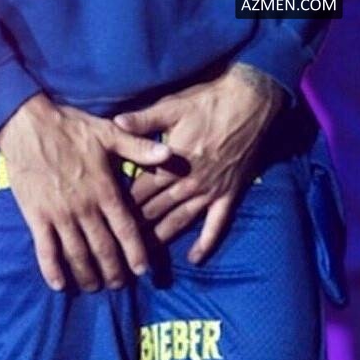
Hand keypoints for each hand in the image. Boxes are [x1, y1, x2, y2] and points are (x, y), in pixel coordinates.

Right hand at [0, 93, 169, 291]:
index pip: (126, 230)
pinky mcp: (36, 217)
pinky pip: (45, 250)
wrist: (26, 124)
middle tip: (119, 286)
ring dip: (87, 275)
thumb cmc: (69, 127)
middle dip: (113, 271)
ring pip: (77, 254)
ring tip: (94, 288)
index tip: (142, 271)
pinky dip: (52, 270)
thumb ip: (139, 148)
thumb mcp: (108, 132)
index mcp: (104, 190)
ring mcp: (59, 215)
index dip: (136, 253)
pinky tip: (59, 286)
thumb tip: (170, 154)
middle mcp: (84, 208)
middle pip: (103, 249)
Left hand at [114, 63, 283, 263]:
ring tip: (145, 258)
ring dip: (162, 239)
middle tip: (118, 247)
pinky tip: (194, 259)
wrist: (252, 100)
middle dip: (136, 229)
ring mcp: (209, 192)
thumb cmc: (208, 101)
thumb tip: (115, 122)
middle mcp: (187, 183)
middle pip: (155, 211)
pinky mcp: (228, 195)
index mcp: (169, 164)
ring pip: (180, 221)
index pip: (139, 193)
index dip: (122, 207)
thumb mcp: (171, 106)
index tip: (108, 221)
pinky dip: (206, 243)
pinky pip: (216, 225)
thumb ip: (143, 120)